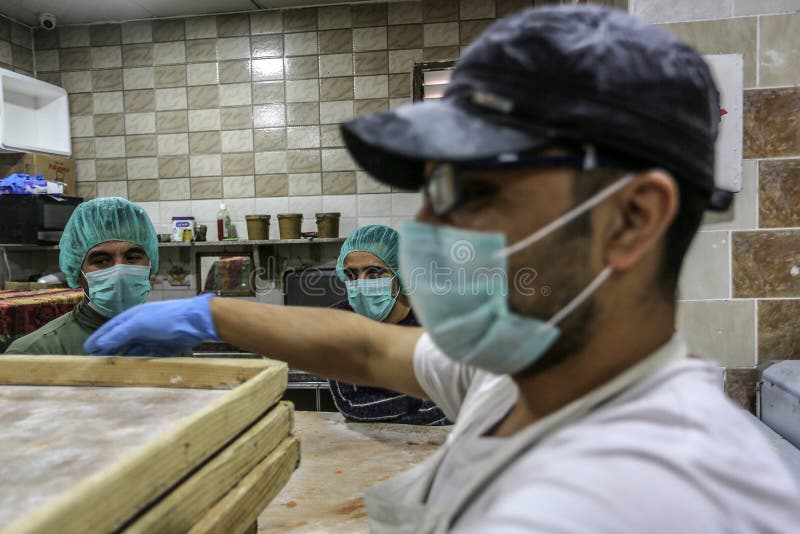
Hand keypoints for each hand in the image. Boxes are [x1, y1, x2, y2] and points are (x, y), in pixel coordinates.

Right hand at [84, 294, 219, 356]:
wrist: (196, 322)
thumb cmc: (166, 318)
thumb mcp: (140, 324)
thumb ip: (120, 333)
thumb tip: (100, 343)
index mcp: (133, 318)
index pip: (111, 328)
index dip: (99, 338)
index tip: (86, 349)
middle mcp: (140, 327)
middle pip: (120, 340)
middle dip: (108, 349)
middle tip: (95, 362)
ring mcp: (151, 337)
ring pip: (132, 349)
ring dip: (122, 357)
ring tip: (110, 368)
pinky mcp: (163, 347)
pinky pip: (146, 357)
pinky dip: (137, 362)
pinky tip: (131, 370)